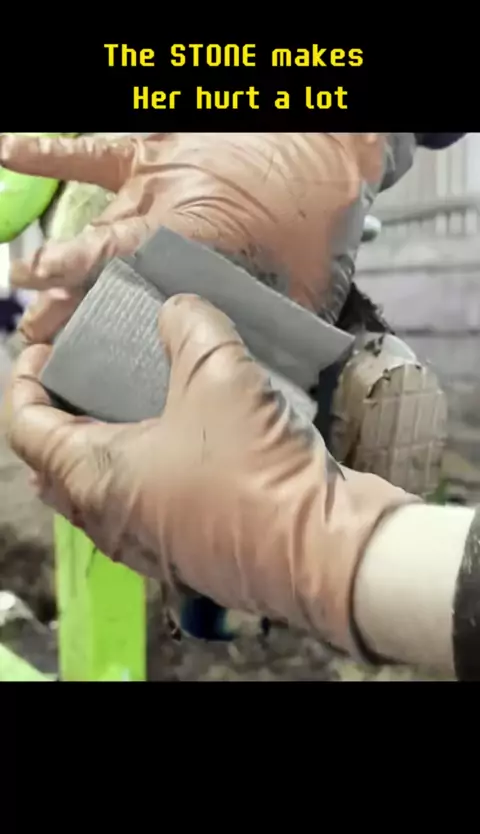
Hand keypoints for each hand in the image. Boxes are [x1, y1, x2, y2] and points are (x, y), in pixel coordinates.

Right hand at [0, 132, 385, 340]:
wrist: (331, 139)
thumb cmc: (321, 211)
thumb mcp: (305, 280)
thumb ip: (270, 320)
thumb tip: (256, 365)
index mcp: (193, 235)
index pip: (122, 262)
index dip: (79, 284)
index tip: (44, 302)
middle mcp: (163, 205)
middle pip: (104, 259)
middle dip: (68, 299)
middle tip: (39, 333)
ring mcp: (155, 178)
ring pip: (98, 220)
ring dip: (63, 257)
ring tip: (24, 281)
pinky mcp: (156, 150)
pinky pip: (97, 151)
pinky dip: (53, 152)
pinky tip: (9, 153)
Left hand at [5, 294, 413, 653]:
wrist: (324, 551)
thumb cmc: (256, 467)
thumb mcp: (220, 375)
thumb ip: (190, 326)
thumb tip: (178, 308)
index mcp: (95, 478)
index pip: (24, 427)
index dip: (23, 380)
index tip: (42, 348)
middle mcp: (109, 519)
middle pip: (53, 463)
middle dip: (58, 414)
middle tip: (83, 375)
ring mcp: (146, 542)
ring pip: (97, 489)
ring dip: (100, 444)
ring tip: (131, 401)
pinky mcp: (185, 551)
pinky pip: (140, 504)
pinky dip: (141, 468)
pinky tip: (180, 437)